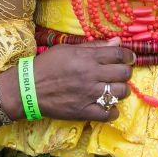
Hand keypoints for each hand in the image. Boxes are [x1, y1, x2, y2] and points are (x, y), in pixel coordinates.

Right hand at [0, 38, 133, 123]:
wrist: (28, 88)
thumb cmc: (47, 65)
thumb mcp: (68, 49)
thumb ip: (94, 46)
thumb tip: (118, 41)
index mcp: (88, 58)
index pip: (119, 54)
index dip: (128, 56)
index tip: (129, 58)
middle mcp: (91, 75)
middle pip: (123, 73)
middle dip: (126, 73)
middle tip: (121, 74)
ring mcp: (89, 94)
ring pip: (120, 93)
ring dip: (121, 91)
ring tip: (115, 90)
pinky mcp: (84, 111)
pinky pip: (108, 114)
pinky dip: (113, 112)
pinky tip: (109, 107)